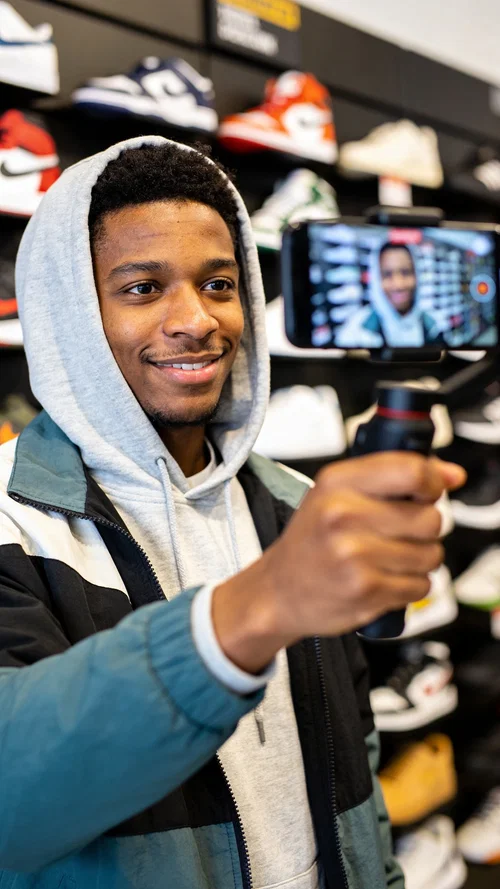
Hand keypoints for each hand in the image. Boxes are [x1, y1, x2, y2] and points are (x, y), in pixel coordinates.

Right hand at [212, 452, 465, 672]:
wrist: (277, 591)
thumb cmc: (310, 541)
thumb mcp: (337, 493)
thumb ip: (395, 477)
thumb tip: (453, 475)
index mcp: (337, 483)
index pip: (412, 470)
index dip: (432, 482)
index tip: (429, 492)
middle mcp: (343, 515)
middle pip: (430, 518)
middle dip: (423, 529)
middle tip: (396, 534)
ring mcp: (354, 555)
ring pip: (431, 555)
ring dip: (418, 560)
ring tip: (385, 559)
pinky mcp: (366, 590)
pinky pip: (421, 585)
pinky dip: (409, 586)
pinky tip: (382, 579)